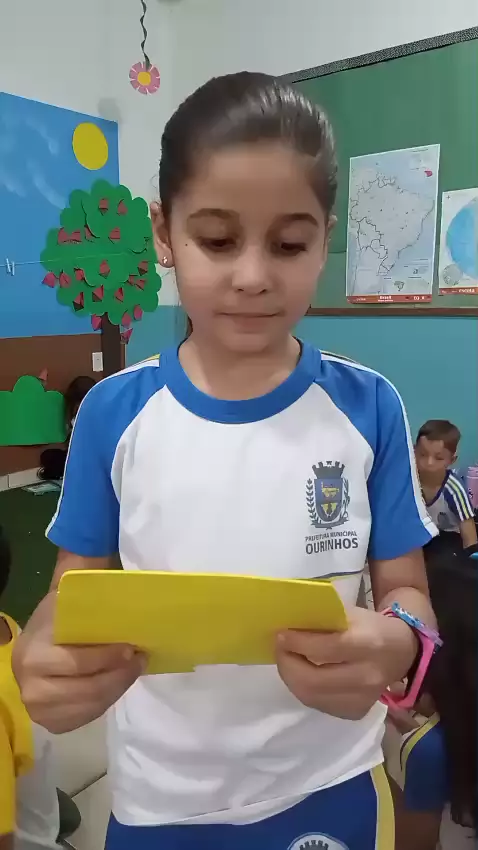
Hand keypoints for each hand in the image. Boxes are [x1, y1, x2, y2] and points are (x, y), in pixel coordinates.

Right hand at [12, 592, 145, 733]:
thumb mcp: (67, 600)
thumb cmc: (59, 616)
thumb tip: (118, 578)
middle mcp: (29, 685)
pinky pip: (85, 719)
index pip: (78, 662)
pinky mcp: (50, 722)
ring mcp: (37, 707)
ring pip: (89, 707)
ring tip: (133, 671)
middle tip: (140, 660)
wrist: (41, 636)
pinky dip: (105, 703)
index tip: (132, 647)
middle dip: (119, 676)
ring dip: (117, 689)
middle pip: (87, 690)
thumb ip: (87, 592)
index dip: (109, 658)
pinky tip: (116, 685)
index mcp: (33, 653)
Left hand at [276, 606, 417, 720]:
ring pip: (312, 696)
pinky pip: (319, 705)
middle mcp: (368, 676)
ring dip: (291, 678)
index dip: (298, 643)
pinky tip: (302, 675)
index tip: (280, 635)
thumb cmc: (370, 626)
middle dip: (288, 664)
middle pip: (314, 680)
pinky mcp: (356, 712)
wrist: (400, 652)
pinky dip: (304, 690)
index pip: (326, 649)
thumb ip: (321, 619)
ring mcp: (363, 699)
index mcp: (369, 644)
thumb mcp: (350, 613)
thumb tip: (287, 623)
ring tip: (287, 661)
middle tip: (279, 649)